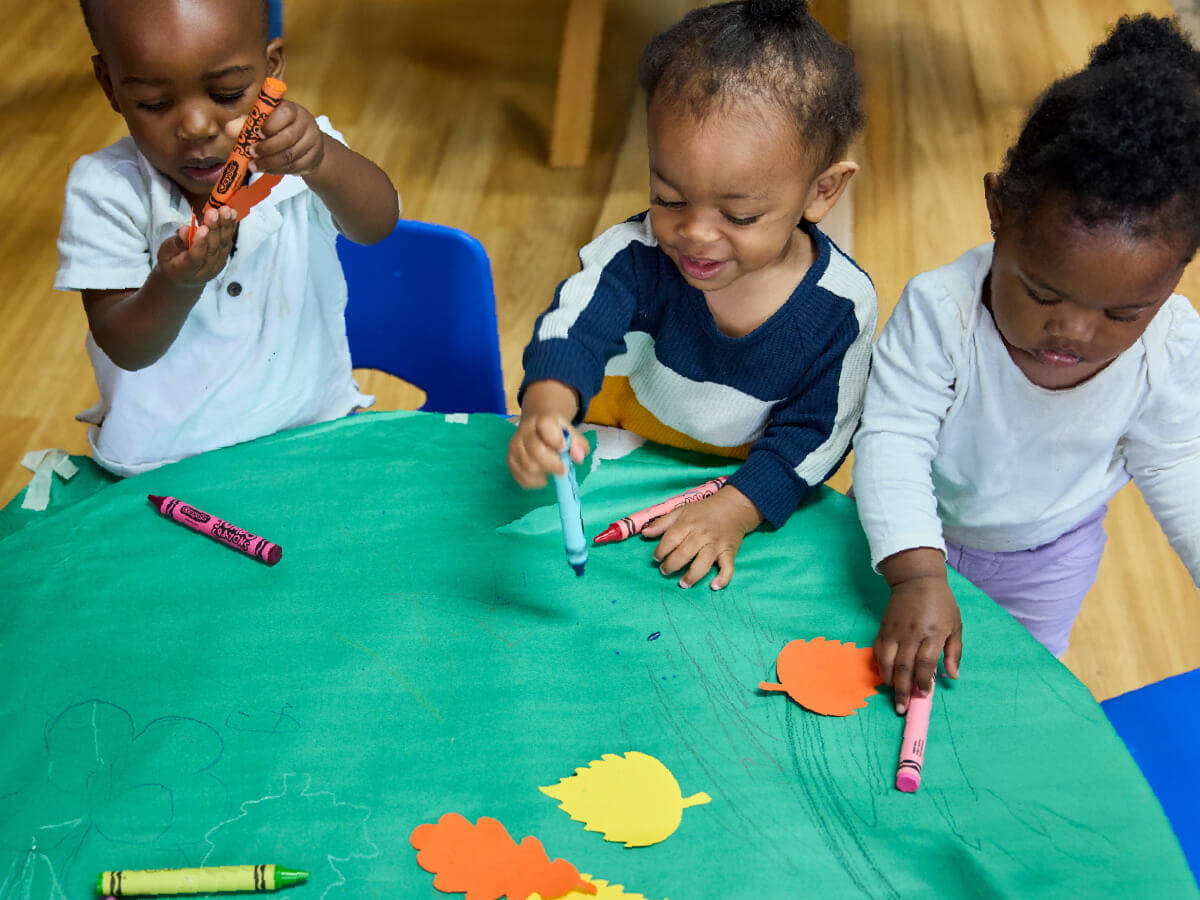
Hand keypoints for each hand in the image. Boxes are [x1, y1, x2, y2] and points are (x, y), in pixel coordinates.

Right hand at [158, 206, 237, 286]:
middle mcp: (205, 270)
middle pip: (212, 249)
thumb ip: (176, 242)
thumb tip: (185, 230)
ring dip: (226, 226)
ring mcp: (217, 265)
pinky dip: (230, 228)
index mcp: (185, 271)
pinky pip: (228, 242)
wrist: (184, 278)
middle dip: (214, 229)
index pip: (195, 258)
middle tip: (214, 213)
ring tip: (226, 211)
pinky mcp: (224, 258)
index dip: (200, 243)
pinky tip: (232, 215)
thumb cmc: (171, 262)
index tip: (202, 228)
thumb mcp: (165, 252)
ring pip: (223, 245)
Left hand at [239, 100, 326, 176]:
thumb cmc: (278, 129)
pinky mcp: (314, 158)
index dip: (271, 124)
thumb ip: (246, 124)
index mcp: (292, 109)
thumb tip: (229, 129)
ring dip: (270, 162)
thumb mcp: (262, 122)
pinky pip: (295, 167)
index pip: (285, 113)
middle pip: (289, 137)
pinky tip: (267, 169)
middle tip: (252, 153)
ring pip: (291, 155)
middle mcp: (306, 123)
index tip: (258, 133)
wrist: (306, 145)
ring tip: (254, 165)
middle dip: (267, 148)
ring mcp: (312, 141)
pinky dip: (278, 170)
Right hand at [507, 381, 585, 487]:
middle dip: (552, 464)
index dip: (555, 438)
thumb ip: (578, 444)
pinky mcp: (510, 460)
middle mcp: (524, 431)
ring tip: (551, 471)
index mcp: (541, 419)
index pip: (545, 425)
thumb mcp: (571, 433)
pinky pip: (521, 477)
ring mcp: (514, 446)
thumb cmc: (557, 432)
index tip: (564, 448)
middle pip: (535, 450)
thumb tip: (579, 457)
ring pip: (528, 466)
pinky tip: (542, 477)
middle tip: (563, 470)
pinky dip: (534, 482)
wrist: (537, 427)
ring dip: (544, 473)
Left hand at [643, 485, 761, 589]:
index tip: (656, 558)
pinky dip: (723, 578)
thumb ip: (663, 523)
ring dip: (692, 576)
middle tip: (665, 571)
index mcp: (689, 523)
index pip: (671, 539)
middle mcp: (702, 534)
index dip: (660, 551)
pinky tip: (714, 586)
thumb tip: (645, 534)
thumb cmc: (704, 510)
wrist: (733, 507)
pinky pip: (728, 568)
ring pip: (703, 563)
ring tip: (683, 583)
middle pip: (684, 553)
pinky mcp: (729, 552)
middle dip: (671, 565)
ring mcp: (717, 544)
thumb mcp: (682, 511)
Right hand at [874, 563, 961, 714]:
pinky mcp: (883, 629)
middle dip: (903, 690)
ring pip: (887, 661)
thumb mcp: (955, 625)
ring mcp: (894, 632)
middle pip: (904, 667)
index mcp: (932, 633)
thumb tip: (953, 676)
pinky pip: (878, 651)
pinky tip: (884, 675)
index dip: (923, 682)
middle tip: (903, 707)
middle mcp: (912, 634)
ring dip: (889, 681)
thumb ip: (954, 652)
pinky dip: (880, 665)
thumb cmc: (941, 603)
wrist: (916, 580)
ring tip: (893, 694)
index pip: (925, 663)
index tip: (924, 694)